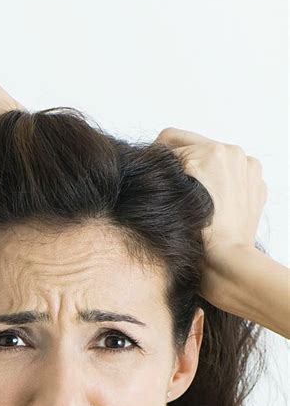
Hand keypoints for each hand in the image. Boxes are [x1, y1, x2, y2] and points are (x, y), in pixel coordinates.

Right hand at [153, 127, 268, 307]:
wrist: (227, 264)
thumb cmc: (199, 239)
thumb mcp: (171, 197)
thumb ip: (164, 169)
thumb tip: (156, 159)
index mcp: (210, 153)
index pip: (169, 142)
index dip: (155, 160)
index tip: (150, 176)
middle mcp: (232, 153)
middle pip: (193, 145)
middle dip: (178, 163)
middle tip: (168, 187)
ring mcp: (247, 167)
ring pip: (212, 156)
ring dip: (199, 171)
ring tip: (191, 199)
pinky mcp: (256, 183)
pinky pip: (232, 171)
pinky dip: (219, 182)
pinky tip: (211, 203)